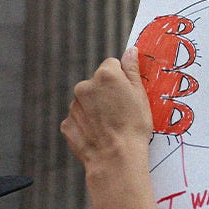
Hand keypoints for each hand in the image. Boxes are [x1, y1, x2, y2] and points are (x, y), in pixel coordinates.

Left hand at [61, 47, 153, 169]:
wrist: (116, 158)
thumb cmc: (134, 126)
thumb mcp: (140, 95)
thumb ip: (132, 70)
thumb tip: (130, 50)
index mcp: (106, 75)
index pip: (112, 65)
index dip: (122, 79)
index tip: (128, 93)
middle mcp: (85, 86)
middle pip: (97, 83)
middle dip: (107, 93)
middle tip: (121, 111)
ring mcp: (74, 106)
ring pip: (87, 101)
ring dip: (96, 109)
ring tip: (111, 126)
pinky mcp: (67, 123)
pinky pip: (78, 118)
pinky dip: (87, 124)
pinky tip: (100, 134)